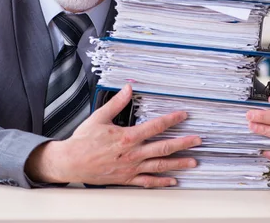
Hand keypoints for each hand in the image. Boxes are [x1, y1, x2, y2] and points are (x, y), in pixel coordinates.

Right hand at [26, 84, 201, 186]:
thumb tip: (129, 87)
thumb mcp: (100, 117)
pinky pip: (147, 182)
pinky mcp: (126, 179)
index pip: (155, 126)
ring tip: (194, 162)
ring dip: (178, 164)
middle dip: (183, 143)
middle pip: (163, 148)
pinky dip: (161, 182)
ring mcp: (131, 168)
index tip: (184, 115)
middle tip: (198, 141)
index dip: (172, 119)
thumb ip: (117, 102)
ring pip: (160, 166)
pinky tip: (173, 181)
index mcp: (128, 137)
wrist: (70, 162)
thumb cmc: (83, 140)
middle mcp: (132, 154)